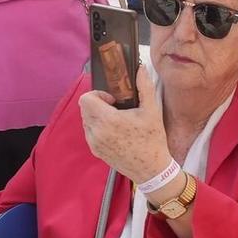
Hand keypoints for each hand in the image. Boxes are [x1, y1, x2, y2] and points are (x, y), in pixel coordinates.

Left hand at [79, 59, 170, 183]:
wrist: (151, 169)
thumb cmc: (152, 140)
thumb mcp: (152, 111)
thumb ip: (144, 87)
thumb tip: (140, 68)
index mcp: (107, 120)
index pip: (85, 99)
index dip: (98, 94)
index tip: (113, 99)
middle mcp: (96, 132)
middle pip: (85, 108)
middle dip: (98, 104)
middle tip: (116, 108)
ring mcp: (94, 143)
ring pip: (86, 120)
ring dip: (97, 116)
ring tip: (117, 121)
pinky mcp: (95, 151)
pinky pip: (90, 132)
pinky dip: (98, 128)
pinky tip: (116, 132)